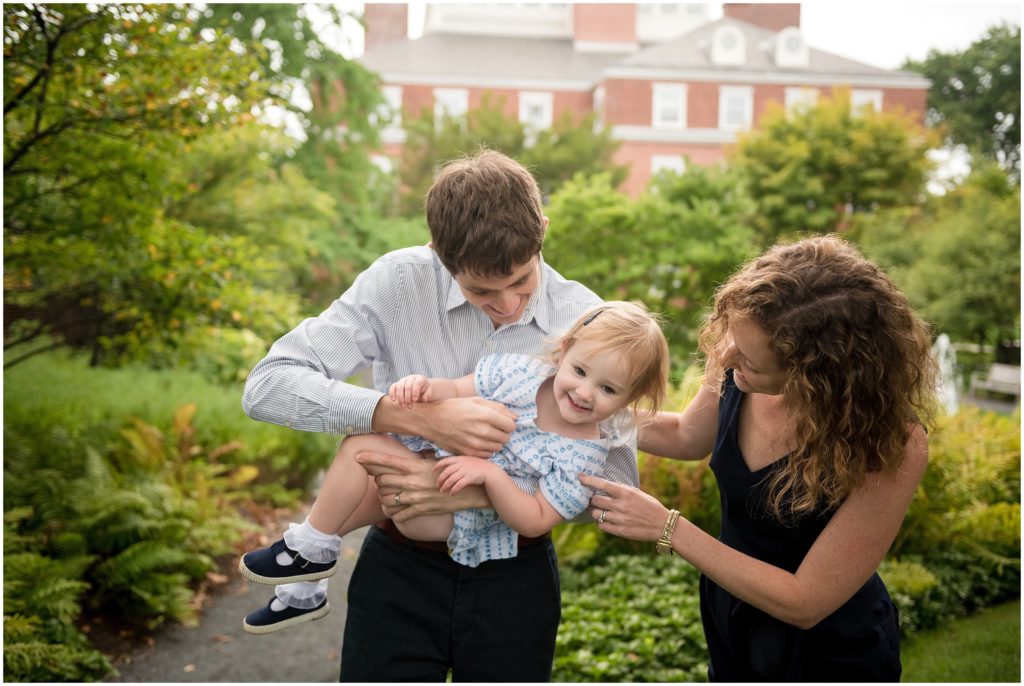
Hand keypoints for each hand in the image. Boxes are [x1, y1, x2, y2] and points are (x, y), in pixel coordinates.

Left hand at [356, 451, 489, 521]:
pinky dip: (393, 513)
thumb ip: (420, 459)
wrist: (470, 490)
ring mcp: (415, 497)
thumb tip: (409, 454)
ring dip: (383, 496)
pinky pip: (399, 514)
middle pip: (382, 480)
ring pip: (387, 498)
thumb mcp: (436, 461)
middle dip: (376, 479)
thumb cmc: (454, 471)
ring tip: (385, 494)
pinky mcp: (421, 510)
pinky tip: (393, 510)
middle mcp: (412, 482)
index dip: (369, 458)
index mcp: (415, 466)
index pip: (386, 461)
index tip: (357, 456)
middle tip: (377, 477)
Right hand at [389, 374, 431, 408]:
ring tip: (403, 406)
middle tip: (410, 407)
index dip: (415, 392)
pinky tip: (394, 400)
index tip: (415, 400)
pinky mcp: (397, 384)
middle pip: (407, 386)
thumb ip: (428, 394)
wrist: (422, 388)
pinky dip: (392, 393)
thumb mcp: (430, 392)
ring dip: (400, 398)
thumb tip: (425, 398)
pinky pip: (393, 387)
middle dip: (408, 397)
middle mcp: (411, 378)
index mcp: (420, 379)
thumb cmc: (426, 391)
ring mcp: (403, 380)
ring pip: (399, 387)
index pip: (416, 384)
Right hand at [421, 397, 515, 456]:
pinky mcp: (469, 452)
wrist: (432, 420)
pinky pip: (488, 454)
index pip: (511, 426)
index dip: (508, 423)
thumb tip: (515, 417)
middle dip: (503, 433)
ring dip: (495, 441)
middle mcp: (482, 431)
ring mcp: (475, 444)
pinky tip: (479, 441)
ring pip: (498, 447)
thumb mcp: (476, 400)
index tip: (502, 422)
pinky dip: (487, 449)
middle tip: (493, 428)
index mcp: (485, 415)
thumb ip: (498, 408)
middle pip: (506, 438)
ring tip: (485, 434)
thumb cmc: (454, 407)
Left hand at [434, 456, 496, 493]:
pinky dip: (454, 490)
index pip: (445, 461)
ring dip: (445, 486)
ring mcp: (465, 471)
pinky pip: (459, 485)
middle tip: (437, 485)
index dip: (438, 466)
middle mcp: (461, 464)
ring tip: (442, 490)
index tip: (433, 471)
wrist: (489, 470)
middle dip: (440, 479)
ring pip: (451, 479)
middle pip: (446, 472)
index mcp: (459, 458)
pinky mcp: (469, 478)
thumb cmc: (477, 465)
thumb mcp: (467, 460)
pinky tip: (451, 493)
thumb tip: (447, 467)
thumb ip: (458, 462)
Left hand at [579, 474, 671, 541]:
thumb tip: (605, 484)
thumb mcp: (637, 492)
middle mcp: (621, 505)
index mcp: (625, 493)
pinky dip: (601, 522)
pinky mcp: (620, 531)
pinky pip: (602, 526)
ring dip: (596, 512)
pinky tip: (607, 520)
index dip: (589, 480)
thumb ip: (621, 489)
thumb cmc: (650, 506)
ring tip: (602, 510)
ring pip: (596, 514)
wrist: (662, 525)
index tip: (580, 477)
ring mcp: (619, 519)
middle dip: (592, 499)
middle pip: (595, 500)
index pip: (602, 484)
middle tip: (594, 499)